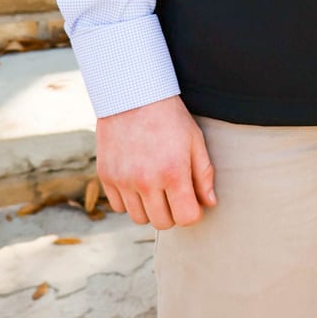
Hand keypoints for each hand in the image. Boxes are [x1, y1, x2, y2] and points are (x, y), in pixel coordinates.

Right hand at [96, 94, 215, 228]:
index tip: (192, 202)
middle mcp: (146, 181)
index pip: (186, 217)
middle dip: (172, 212)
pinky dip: (129, 200)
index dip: (193, 213)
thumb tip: (209, 203)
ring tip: (155, 186)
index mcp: (173, 172)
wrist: (133, 94)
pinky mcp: (106, 177)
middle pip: (162, 223)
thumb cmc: (169, 116)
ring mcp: (123, 180)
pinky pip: (118, 206)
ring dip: (150, 208)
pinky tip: (137, 181)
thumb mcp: (194, 139)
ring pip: (139, 218)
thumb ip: (203, 174)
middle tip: (174, 193)